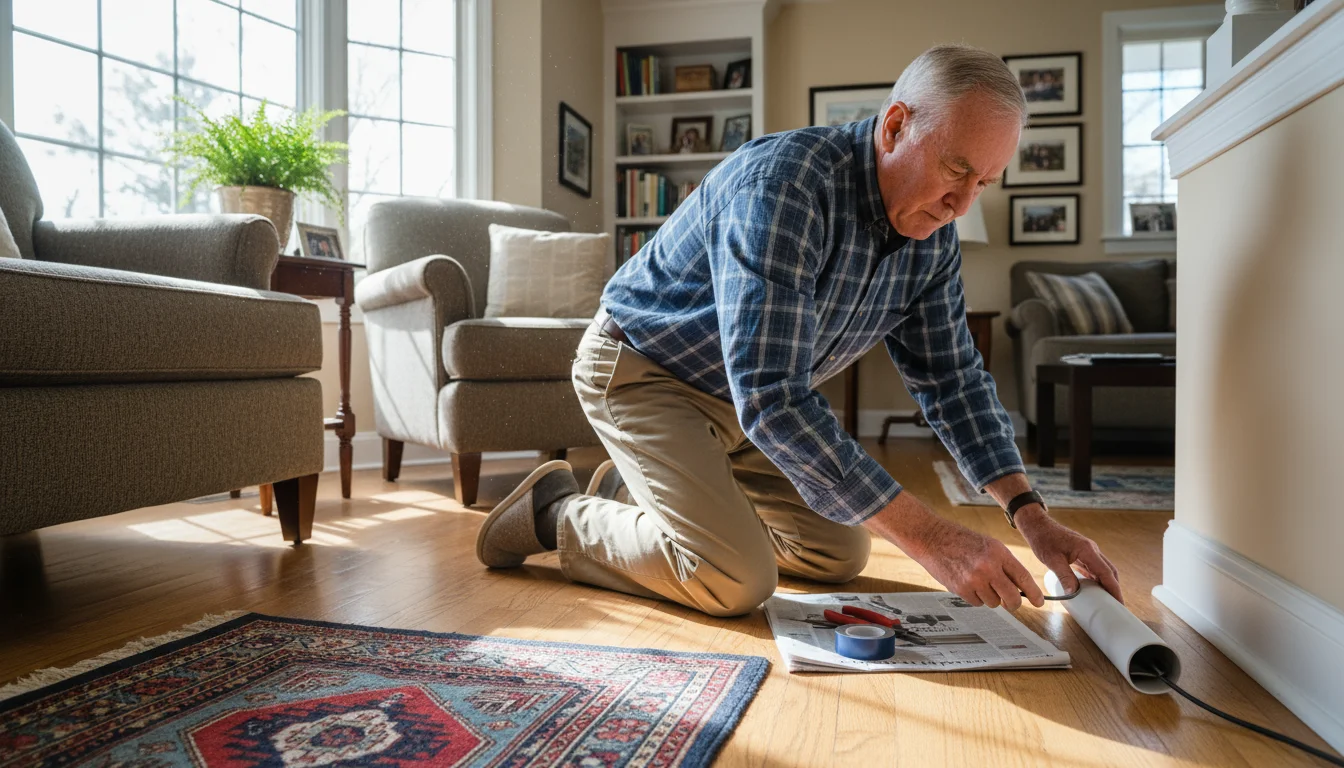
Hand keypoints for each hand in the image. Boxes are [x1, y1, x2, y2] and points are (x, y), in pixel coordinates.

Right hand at [865, 496, 1043, 610]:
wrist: (932, 537)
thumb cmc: (960, 540)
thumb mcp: (988, 545)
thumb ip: (1004, 565)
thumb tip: (1019, 588)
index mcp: (998, 553)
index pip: (1023, 578)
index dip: (1034, 593)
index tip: (1039, 602)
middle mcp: (988, 567)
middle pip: (1011, 598)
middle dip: (1014, 603)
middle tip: (1012, 603)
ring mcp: (974, 579)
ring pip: (994, 602)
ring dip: (991, 597)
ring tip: (979, 582)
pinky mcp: (961, 589)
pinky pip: (977, 603)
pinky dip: (976, 597)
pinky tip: (968, 583)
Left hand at [1014, 506, 1122, 602]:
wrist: (1038, 525)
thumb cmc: (1044, 540)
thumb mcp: (1052, 560)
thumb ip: (1065, 576)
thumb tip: (1074, 594)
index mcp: (1088, 550)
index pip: (1106, 573)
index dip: (1114, 589)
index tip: (1119, 603)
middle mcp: (1092, 550)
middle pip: (1109, 571)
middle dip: (1114, 588)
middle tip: (1116, 606)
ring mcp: (1088, 551)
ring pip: (1103, 570)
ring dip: (1106, 584)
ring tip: (1107, 601)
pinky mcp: (1082, 553)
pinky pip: (1094, 568)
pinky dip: (1097, 579)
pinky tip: (1095, 589)